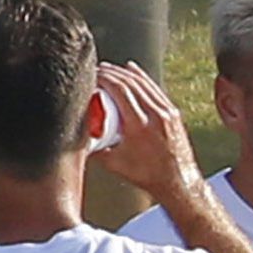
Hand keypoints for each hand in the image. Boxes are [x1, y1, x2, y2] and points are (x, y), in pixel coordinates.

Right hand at [89, 62, 203, 206]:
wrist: (179, 184)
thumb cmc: (148, 176)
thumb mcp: (114, 163)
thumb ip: (92, 148)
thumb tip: (73, 136)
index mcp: (140, 125)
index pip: (120, 89)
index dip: (104, 77)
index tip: (92, 74)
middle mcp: (156, 116)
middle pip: (131, 83)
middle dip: (112, 72)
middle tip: (97, 70)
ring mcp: (168, 114)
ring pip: (145, 84)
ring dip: (126, 73)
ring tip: (110, 69)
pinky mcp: (174, 114)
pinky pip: (155, 90)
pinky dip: (143, 78)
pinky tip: (133, 70)